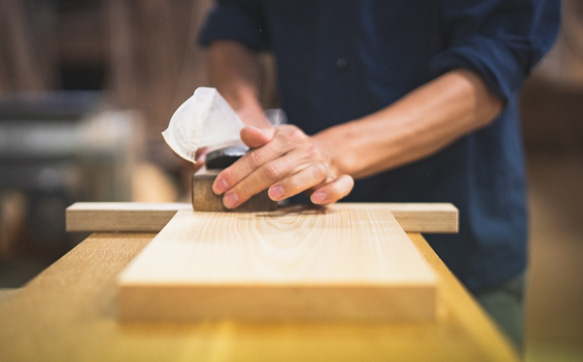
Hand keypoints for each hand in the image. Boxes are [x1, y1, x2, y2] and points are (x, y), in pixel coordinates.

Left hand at [212, 125, 353, 207]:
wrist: (332, 151)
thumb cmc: (294, 150)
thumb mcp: (275, 137)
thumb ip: (257, 137)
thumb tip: (245, 132)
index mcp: (286, 139)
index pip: (257, 156)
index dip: (236, 172)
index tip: (219, 186)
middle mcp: (304, 151)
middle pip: (275, 168)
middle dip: (250, 185)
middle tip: (231, 201)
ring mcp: (322, 166)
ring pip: (308, 174)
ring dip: (290, 185)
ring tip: (272, 195)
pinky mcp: (337, 179)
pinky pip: (340, 186)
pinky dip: (330, 192)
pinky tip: (316, 199)